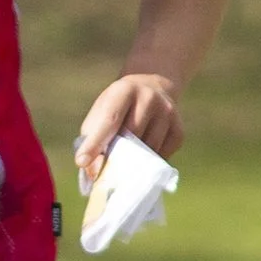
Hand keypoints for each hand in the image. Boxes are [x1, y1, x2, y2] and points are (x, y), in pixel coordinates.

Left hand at [74, 71, 181, 186]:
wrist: (153, 88)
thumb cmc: (118, 106)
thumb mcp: (101, 111)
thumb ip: (92, 138)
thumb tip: (92, 173)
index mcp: (124, 90)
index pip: (109, 120)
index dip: (95, 142)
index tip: (81, 161)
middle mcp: (149, 98)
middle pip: (130, 136)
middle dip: (114, 156)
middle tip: (103, 170)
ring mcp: (168, 113)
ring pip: (147, 149)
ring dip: (133, 162)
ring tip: (123, 164)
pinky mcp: (179, 130)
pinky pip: (162, 156)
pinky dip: (149, 162)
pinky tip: (142, 156)